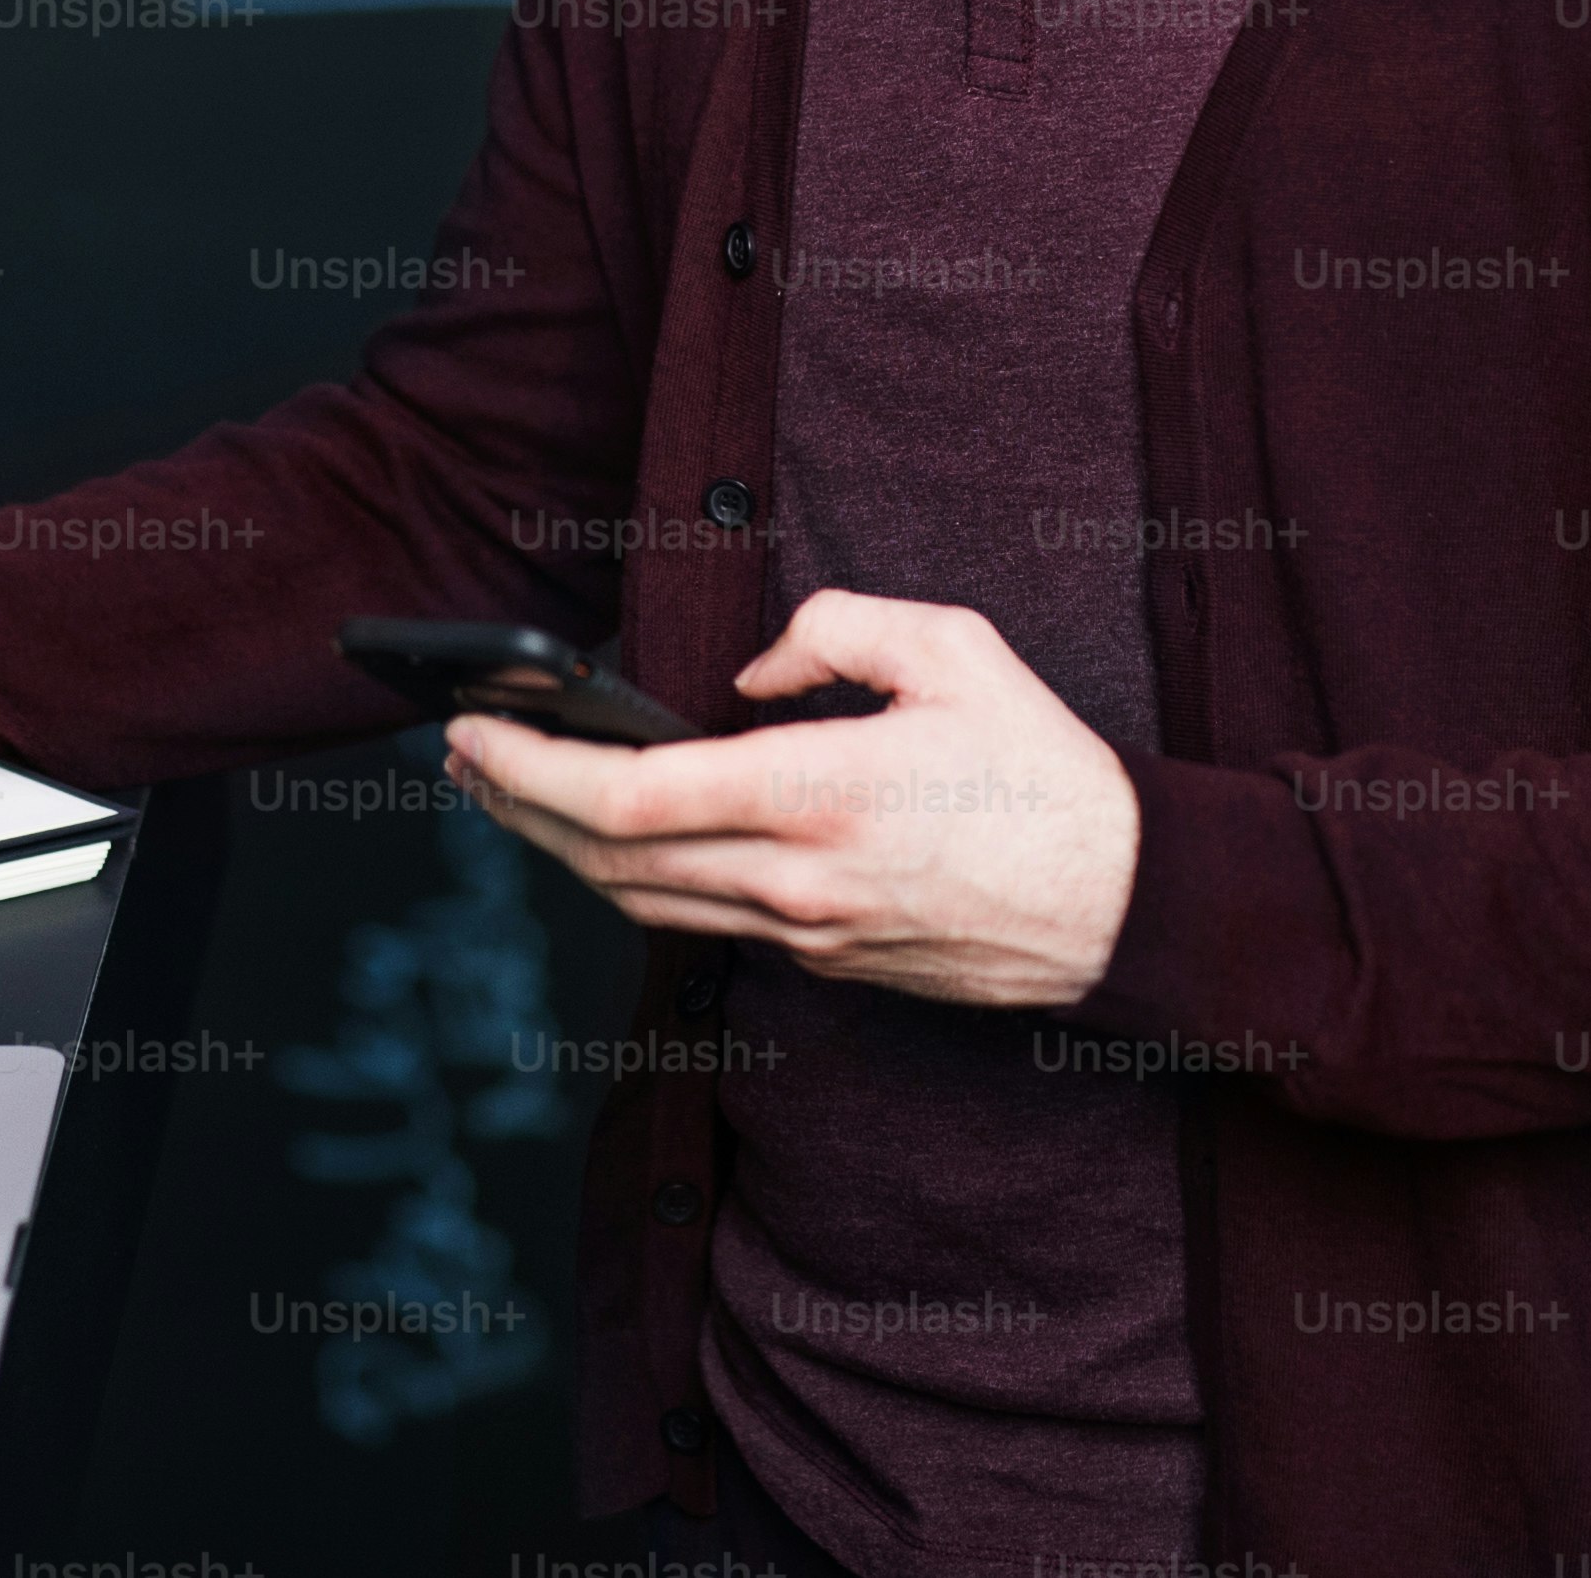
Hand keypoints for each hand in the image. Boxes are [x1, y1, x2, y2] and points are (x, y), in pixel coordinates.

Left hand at [445, 588, 1137, 1010]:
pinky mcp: (825, 959)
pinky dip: (629, 882)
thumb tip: (749, 676)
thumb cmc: (1047, 769)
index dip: (531, 767)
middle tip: (461, 756)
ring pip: (641, 905)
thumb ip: (834, 631)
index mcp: (818, 794)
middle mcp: (796, 879)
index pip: (630, 796)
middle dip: (517, 806)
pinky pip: (698, 924)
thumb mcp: (956, 648)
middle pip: (607, 861)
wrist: (1129, 906)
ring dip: (557, 850)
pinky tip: (605, 842)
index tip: (472, 727)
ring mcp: (806, 933)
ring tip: (506, 792)